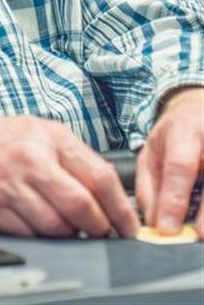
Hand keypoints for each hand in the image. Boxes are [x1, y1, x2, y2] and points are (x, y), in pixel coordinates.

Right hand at [0, 107, 138, 237]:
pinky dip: (41, 235)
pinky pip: (30, 234)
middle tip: (101, 231)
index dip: (120, 207)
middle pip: (81, 206)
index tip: (129, 224)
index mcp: (51, 139)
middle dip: (98, 226)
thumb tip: (110, 191)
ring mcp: (11, 186)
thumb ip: (76, 158)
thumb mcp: (44, 132)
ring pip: (56, 226)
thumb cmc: (3, 138)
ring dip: (69, 233)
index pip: (99, 177)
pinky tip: (40, 223)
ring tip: (67, 225)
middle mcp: (31, 161)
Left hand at [136, 87, 203, 237]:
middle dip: (203, 216)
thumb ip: (149, 185)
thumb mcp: (153, 150)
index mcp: (184, 131)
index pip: (179, 167)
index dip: (173, 200)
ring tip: (201, 234)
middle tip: (194, 237)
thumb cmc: (177, 133)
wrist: (202, 110)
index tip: (167, 229)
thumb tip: (152, 222)